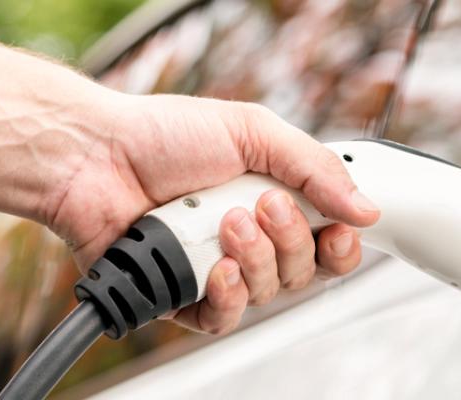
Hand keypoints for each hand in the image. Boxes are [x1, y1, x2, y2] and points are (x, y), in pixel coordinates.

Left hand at [42, 94, 379, 333]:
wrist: (93, 157)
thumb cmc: (161, 135)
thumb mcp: (253, 131)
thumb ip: (315, 168)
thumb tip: (367, 208)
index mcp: (274, 200)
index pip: (328, 240)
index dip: (342, 243)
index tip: (341, 228)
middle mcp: (251, 240)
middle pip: (305, 271)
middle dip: (291, 239)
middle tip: (262, 203)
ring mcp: (217, 270)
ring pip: (269, 294)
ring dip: (255, 258)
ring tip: (224, 221)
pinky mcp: (182, 297)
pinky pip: (223, 318)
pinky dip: (228, 296)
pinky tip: (217, 269)